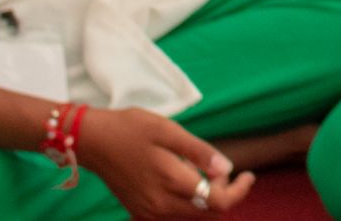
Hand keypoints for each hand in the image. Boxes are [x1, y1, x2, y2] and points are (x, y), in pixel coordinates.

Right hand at [77, 107, 254, 218]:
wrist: (92, 141)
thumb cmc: (130, 129)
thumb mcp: (168, 131)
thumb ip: (198, 152)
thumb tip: (227, 168)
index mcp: (170, 185)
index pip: (217, 203)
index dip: (238, 191)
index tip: (248, 174)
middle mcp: (160, 207)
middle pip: (207, 212)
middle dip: (223, 193)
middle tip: (222, 168)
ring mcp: (149, 212)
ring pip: (192, 215)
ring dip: (206, 198)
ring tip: (205, 170)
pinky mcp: (141, 211)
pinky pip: (174, 214)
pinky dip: (189, 201)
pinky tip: (185, 179)